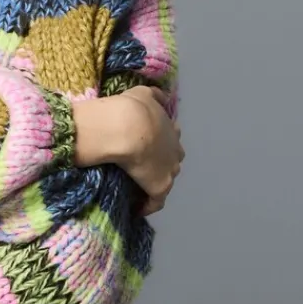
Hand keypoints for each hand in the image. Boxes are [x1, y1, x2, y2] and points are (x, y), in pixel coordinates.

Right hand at [113, 87, 184, 215]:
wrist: (127, 127)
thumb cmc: (131, 109)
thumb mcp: (142, 93)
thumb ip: (153, 96)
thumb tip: (161, 97)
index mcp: (171, 129)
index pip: (170, 139)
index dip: (159, 143)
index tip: (146, 146)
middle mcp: (175, 150)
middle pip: (172, 159)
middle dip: (161, 163)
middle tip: (141, 166)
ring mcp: (170, 171)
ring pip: (166, 179)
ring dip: (154, 182)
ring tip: (138, 187)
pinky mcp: (160, 188)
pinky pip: (156, 202)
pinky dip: (148, 206)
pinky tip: (137, 210)